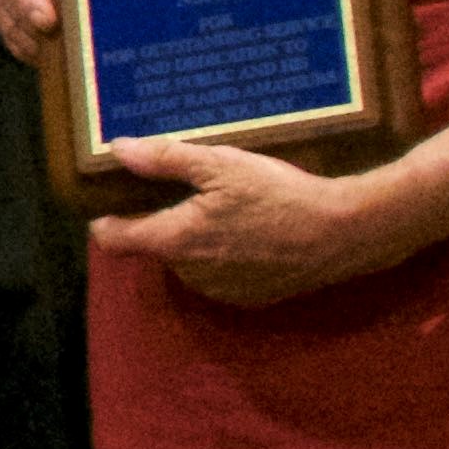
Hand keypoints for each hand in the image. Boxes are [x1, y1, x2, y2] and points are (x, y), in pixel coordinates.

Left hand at [95, 134, 405, 304]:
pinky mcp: (250, 299)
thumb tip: (118, 150)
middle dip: (163, 219)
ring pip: (188, 260)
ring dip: (196, 238)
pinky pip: (219, 274)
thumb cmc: (279, 195)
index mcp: (175, 241)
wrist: (343, 234)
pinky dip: (225, 255)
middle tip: (187, 189)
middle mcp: (190, 274)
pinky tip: (250, 230)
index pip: (112, 240)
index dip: (105, 218)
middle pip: (154, 245)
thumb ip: (165, 159)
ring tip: (224, 206)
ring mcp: (221, 291)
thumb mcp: (221, 165)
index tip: (111, 197)